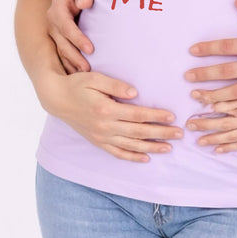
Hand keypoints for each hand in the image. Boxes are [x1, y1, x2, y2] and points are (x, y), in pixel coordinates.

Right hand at [40, 70, 183, 162]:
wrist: (56, 99)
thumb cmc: (77, 85)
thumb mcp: (95, 78)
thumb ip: (115, 85)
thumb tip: (134, 93)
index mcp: (106, 110)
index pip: (138, 115)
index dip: (156, 116)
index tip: (172, 116)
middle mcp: (105, 127)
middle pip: (139, 132)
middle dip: (161, 133)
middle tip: (180, 133)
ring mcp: (101, 137)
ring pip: (131, 146)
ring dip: (151, 147)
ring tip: (169, 148)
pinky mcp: (98, 142)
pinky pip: (117, 153)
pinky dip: (132, 157)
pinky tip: (145, 159)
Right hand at [47, 0, 94, 72]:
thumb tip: (84, 3)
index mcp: (57, 9)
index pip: (66, 26)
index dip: (77, 38)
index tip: (90, 49)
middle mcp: (52, 22)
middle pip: (62, 43)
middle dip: (74, 57)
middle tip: (88, 69)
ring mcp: (54, 32)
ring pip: (60, 51)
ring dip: (71, 64)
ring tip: (84, 76)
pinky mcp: (58, 39)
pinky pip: (62, 54)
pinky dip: (69, 64)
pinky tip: (78, 76)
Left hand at [185, 0, 236, 147]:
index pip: (227, 47)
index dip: (207, 50)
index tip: (192, 52)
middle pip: (226, 76)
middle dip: (203, 79)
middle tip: (188, 82)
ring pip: (235, 100)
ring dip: (213, 103)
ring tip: (197, 106)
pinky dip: (234, 127)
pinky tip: (221, 130)